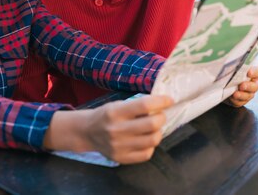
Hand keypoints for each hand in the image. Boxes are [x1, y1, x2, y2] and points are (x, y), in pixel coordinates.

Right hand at [44, 95, 172, 163]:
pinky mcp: (122, 158)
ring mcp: (119, 146)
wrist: (87, 132)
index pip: (144, 105)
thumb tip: (163, 104)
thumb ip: (137, 105)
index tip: (169, 100)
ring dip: (158, 132)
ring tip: (153, 128)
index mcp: (115, 112)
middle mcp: (117, 130)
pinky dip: (151, 145)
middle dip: (161, 117)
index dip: (161, 101)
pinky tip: (146, 139)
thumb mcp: (117, 104)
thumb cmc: (106, 115)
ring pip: (152, 140)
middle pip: (152, 124)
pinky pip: (146, 154)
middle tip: (160, 115)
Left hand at [226, 66, 257, 107]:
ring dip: (242, 95)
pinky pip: (240, 102)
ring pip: (248, 96)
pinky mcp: (241, 101)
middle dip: (248, 86)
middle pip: (255, 86)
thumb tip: (231, 66)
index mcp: (252, 74)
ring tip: (235, 93)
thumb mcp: (232, 69)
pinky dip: (235, 100)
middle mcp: (252, 84)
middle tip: (242, 85)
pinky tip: (231, 97)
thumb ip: (235, 68)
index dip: (255, 72)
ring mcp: (248, 93)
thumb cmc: (230, 74)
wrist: (222, 85)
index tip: (248, 72)